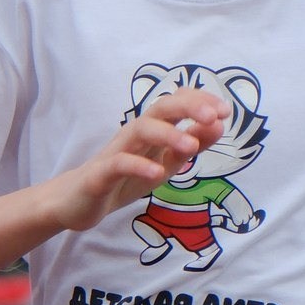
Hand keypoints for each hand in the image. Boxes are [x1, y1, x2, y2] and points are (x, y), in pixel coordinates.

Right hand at [39, 89, 227, 233]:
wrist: (78, 202)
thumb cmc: (125, 179)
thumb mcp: (167, 164)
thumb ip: (191, 145)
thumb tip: (219, 124)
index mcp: (152, 130)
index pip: (177, 103)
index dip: (201, 101)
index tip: (226, 110)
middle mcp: (135, 134)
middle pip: (161, 108)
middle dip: (188, 106)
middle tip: (214, 115)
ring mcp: (117, 152)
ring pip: (141, 129)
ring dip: (168, 134)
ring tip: (191, 145)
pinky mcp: (100, 174)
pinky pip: (119, 163)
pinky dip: (138, 165)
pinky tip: (156, 173)